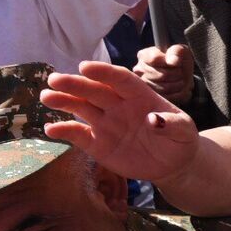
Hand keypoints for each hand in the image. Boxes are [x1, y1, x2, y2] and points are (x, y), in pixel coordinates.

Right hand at [42, 62, 199, 183]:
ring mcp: (107, 123)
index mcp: (140, 96)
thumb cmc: (179, 139)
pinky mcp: (98, 143)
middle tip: (55, 79)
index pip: (120, 79)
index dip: (104, 72)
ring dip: (64, 102)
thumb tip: (153, 119)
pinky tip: (50, 129)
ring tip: (46, 96)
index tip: (86, 66)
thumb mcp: (184, 131)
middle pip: (95, 91)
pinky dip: (64, 131)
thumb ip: (171, 123)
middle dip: (76, 84)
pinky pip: (79, 135)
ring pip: (82, 108)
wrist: (172, 163)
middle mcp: (119, 106)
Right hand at [134, 44, 194, 104]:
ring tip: (180, 80)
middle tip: (180, 73)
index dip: (170, 62)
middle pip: (162, 74)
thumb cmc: (179, 61)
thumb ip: (176, 51)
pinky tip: (177, 89)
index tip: (176, 62)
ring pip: (164, 88)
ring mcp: (142, 86)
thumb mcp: (181, 51)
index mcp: (144, 56)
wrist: (182, 77)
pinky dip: (177, 94)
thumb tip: (173, 61)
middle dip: (177, 74)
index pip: (155, 59)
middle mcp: (139, 70)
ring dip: (178, 84)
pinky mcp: (150, 99)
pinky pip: (166, 98)